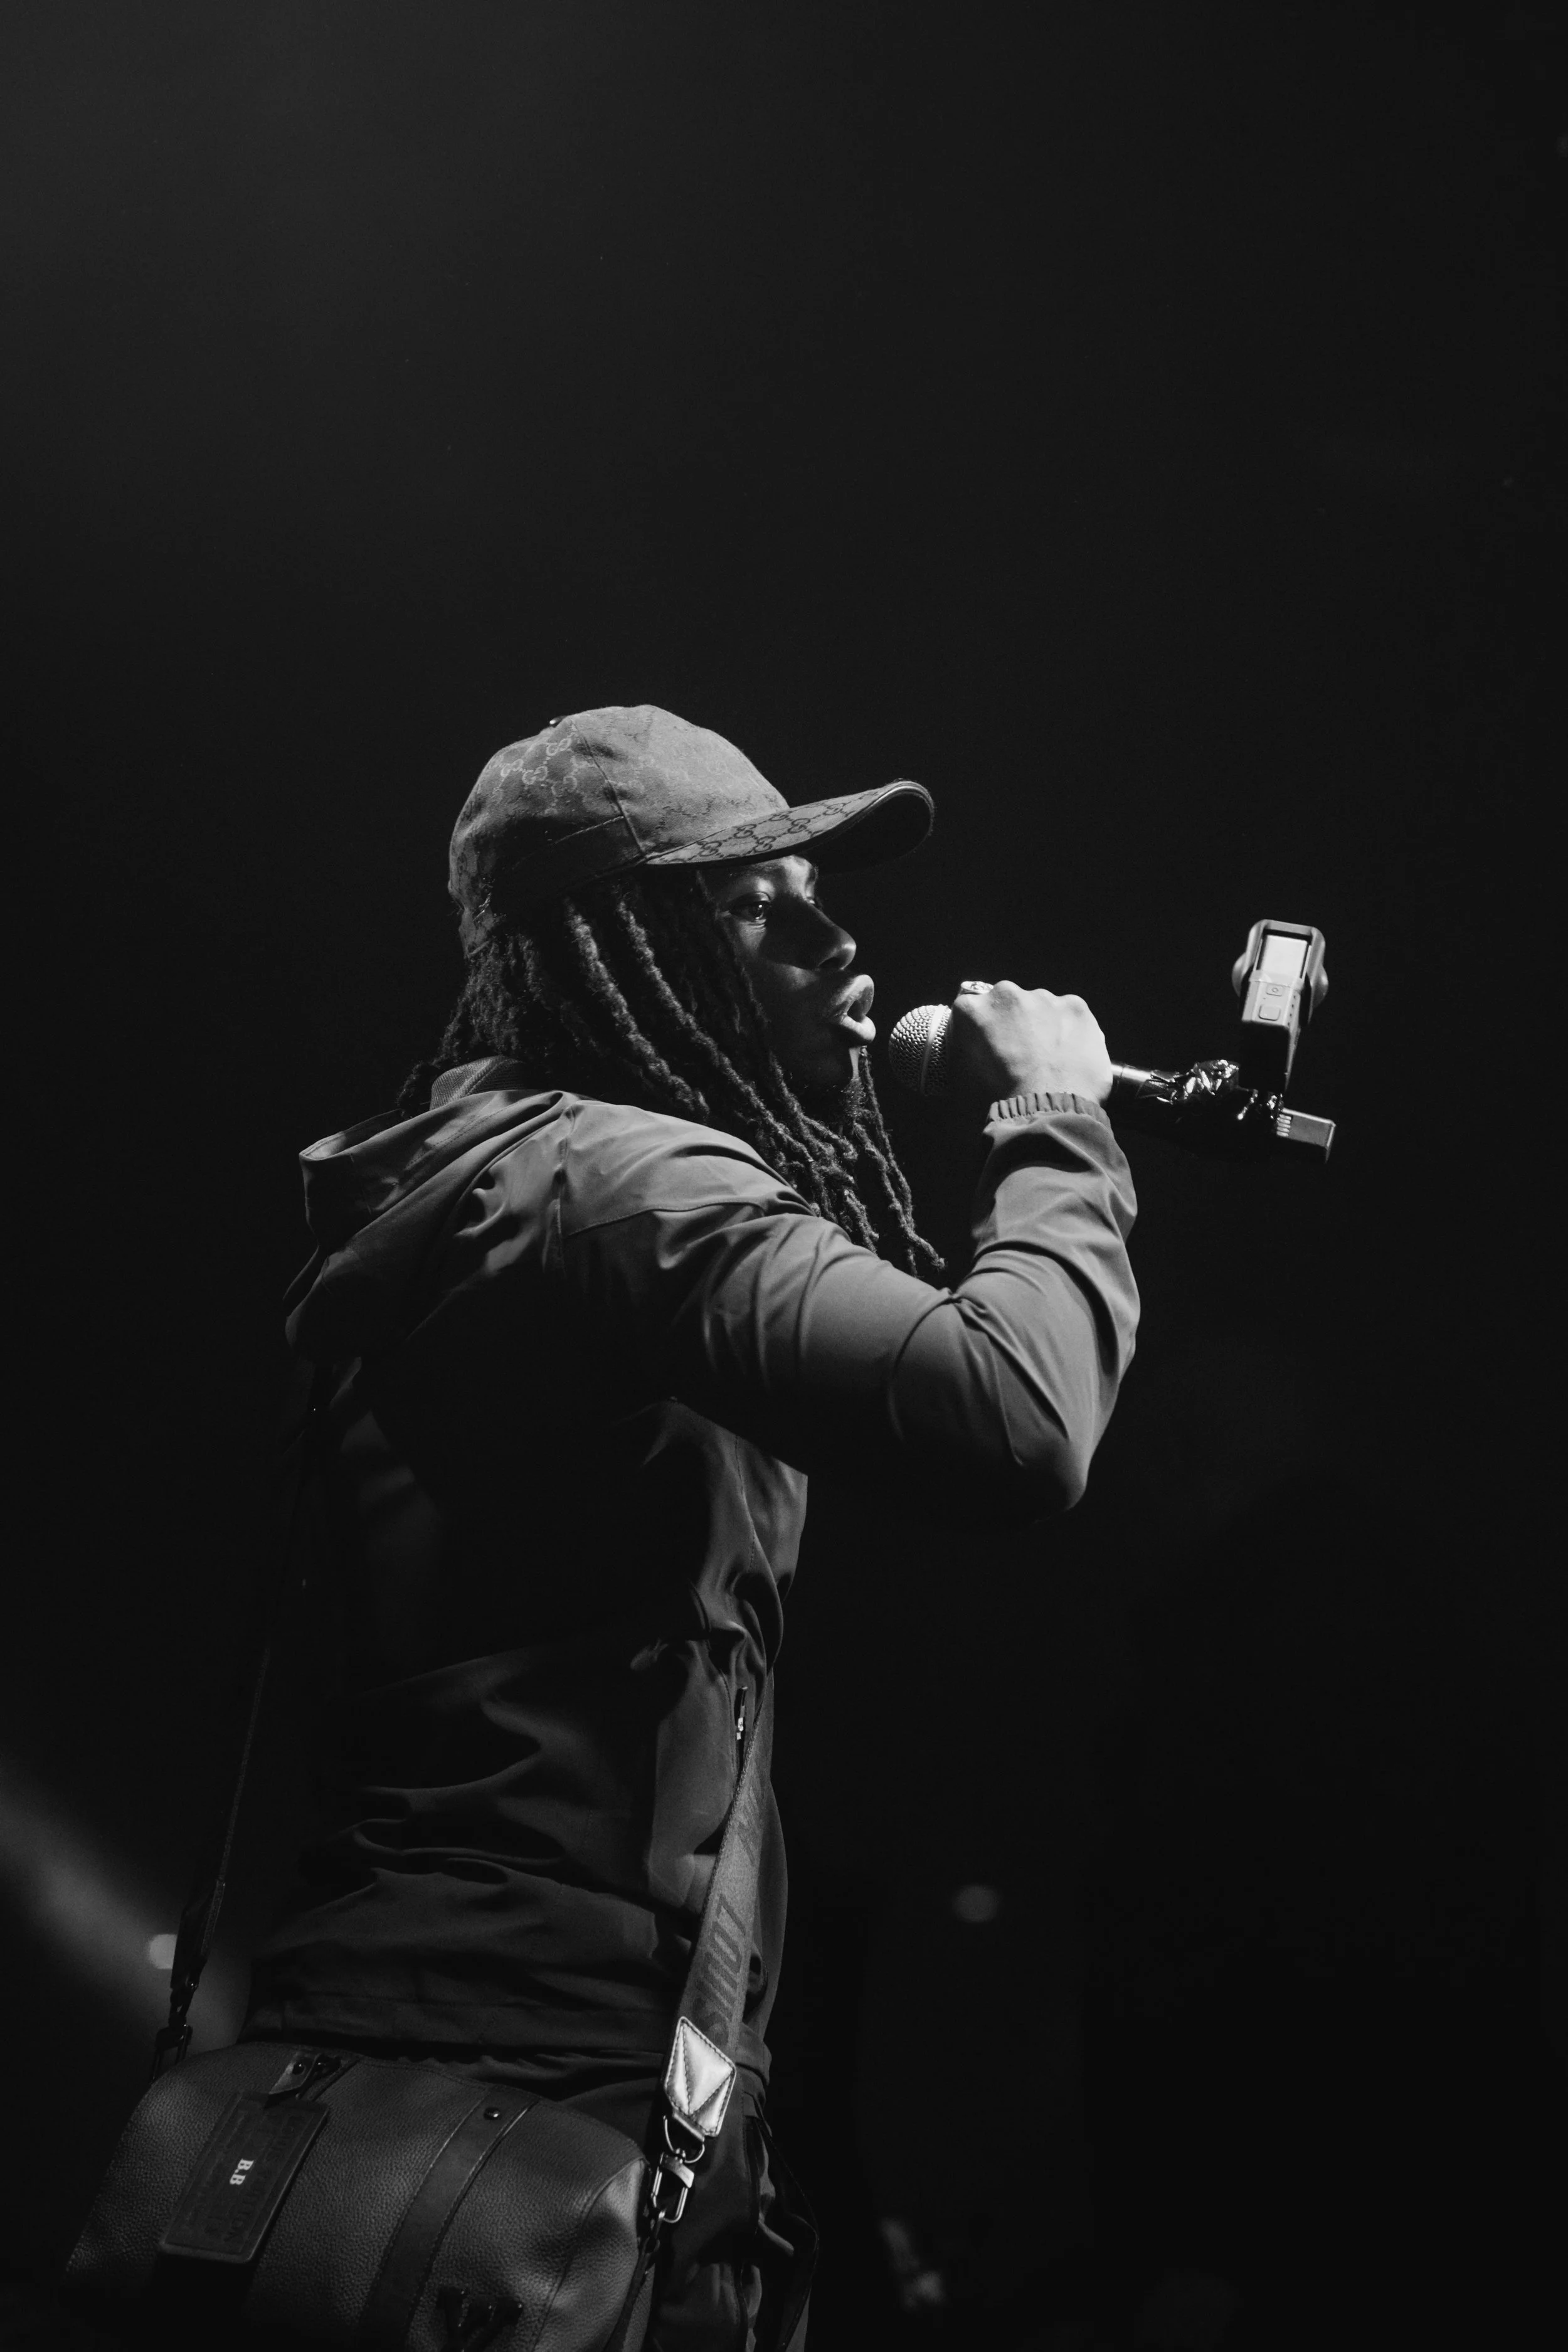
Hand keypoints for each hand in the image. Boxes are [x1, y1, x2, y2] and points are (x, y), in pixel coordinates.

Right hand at [946, 980, 1113, 1104]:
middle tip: (1020, 1058)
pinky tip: (1069, 1059)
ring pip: (1041, 1008)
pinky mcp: (1075, 1007)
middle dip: (1013, 1025)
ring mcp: (1044, 998)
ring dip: (1043, 1027)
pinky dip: (1071, 1032)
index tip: (989, 1051)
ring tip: (1049, 1063)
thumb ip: (960, 1057)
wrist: (1045, 1115)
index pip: (972, 1012)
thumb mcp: (959, 1083)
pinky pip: (1071, 1016)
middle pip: (1008, 1005)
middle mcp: (1006, 994)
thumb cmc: (997, 1104)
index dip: (981, 1032)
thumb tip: (967, 1058)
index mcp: (972, 1009)